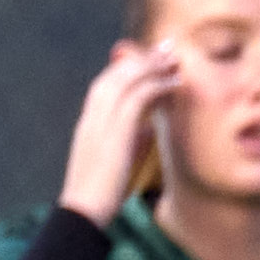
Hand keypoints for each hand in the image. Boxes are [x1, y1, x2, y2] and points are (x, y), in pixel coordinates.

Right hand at [60, 43, 181, 223]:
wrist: (84, 212)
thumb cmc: (103, 194)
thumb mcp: (119, 160)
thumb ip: (132, 140)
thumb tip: (150, 129)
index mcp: (91, 120)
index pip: (110, 82)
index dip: (132, 68)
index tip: (153, 60)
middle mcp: (92, 115)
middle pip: (118, 74)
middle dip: (144, 58)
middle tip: (168, 47)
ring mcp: (100, 120)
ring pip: (127, 79)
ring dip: (152, 66)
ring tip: (174, 58)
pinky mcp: (113, 130)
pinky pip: (137, 97)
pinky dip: (156, 86)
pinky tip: (174, 82)